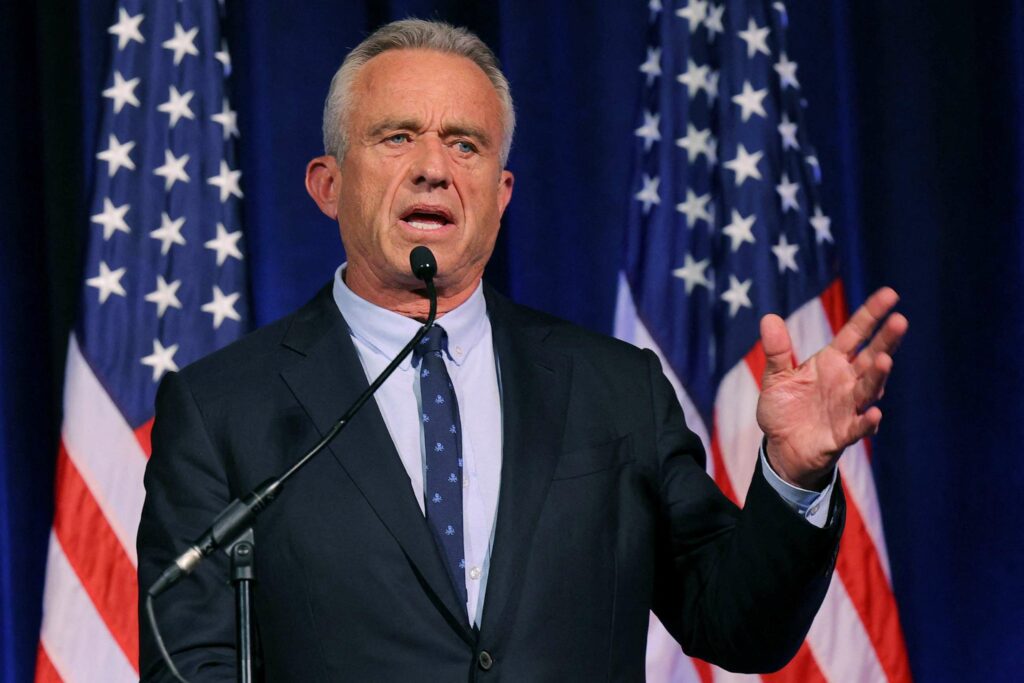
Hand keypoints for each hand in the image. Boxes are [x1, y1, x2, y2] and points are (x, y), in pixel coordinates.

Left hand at [756, 287, 907, 489]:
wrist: (782, 447)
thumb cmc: (784, 408)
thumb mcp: (775, 377)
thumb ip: (776, 350)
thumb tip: (769, 317)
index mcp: (832, 362)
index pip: (855, 333)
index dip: (871, 315)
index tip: (890, 294)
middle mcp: (847, 381)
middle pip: (872, 356)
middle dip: (886, 340)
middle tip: (900, 321)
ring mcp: (849, 407)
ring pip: (869, 389)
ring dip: (878, 376)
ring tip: (885, 361)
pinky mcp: (844, 434)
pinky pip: (859, 427)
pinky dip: (867, 422)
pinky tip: (874, 414)